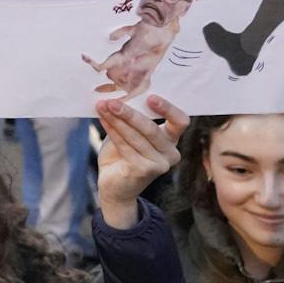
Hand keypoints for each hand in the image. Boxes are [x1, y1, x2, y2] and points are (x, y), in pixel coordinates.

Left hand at [94, 95, 186, 228]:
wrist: (114, 187)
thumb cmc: (123, 155)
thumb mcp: (130, 133)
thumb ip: (132, 118)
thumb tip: (119, 95)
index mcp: (171, 140)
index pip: (180, 121)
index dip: (168, 108)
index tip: (150, 97)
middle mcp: (170, 153)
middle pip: (152, 128)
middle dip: (130, 113)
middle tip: (112, 102)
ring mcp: (159, 164)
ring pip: (136, 136)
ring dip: (117, 120)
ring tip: (103, 107)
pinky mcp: (144, 171)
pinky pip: (126, 146)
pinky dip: (113, 131)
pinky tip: (103, 120)